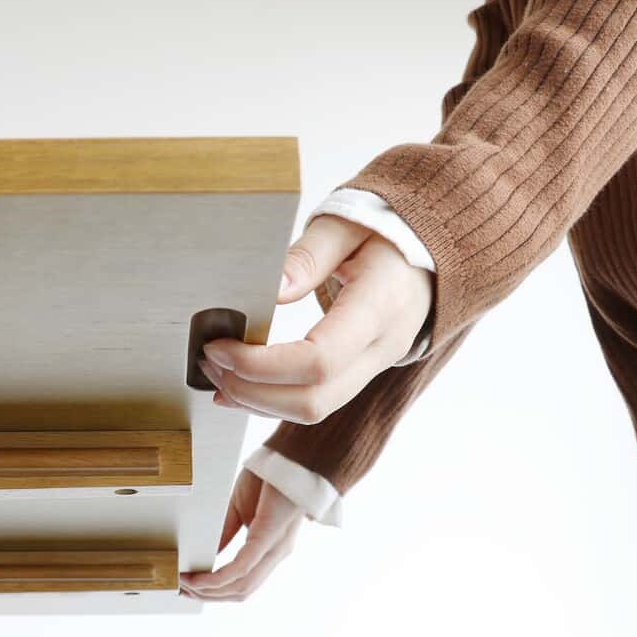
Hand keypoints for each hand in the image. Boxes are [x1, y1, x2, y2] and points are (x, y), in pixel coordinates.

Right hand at [179, 467, 305, 601]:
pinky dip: (219, 578)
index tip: (188, 589)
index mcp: (269, 550)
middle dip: (208, 595)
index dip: (216, 592)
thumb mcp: (240, 509)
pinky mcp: (270, 536)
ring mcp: (275, 548)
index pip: (243, 583)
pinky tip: (200, 580)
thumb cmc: (269, 479)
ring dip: (210, 590)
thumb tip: (206, 554)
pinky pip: (243, 566)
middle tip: (180, 590)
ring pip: (242, 585)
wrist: (294, 456)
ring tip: (185, 584)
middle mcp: (276, 555)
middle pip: (241, 591)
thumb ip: (226, 533)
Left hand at [197, 214, 432, 422]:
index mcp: (382, 306)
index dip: (263, 366)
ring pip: (313, 411)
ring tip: (215, 372)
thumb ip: (309, 255)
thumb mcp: (348, 225)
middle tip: (209, 362)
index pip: (320, 361)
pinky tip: (240, 384)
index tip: (219, 347)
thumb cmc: (386, 233)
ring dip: (257, 400)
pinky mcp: (360, 375)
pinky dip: (272, 399)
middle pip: (314, 401)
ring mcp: (374, 368)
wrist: (427, 256)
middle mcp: (382, 348)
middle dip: (252, 391)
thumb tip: (272, 290)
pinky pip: (316, 402)